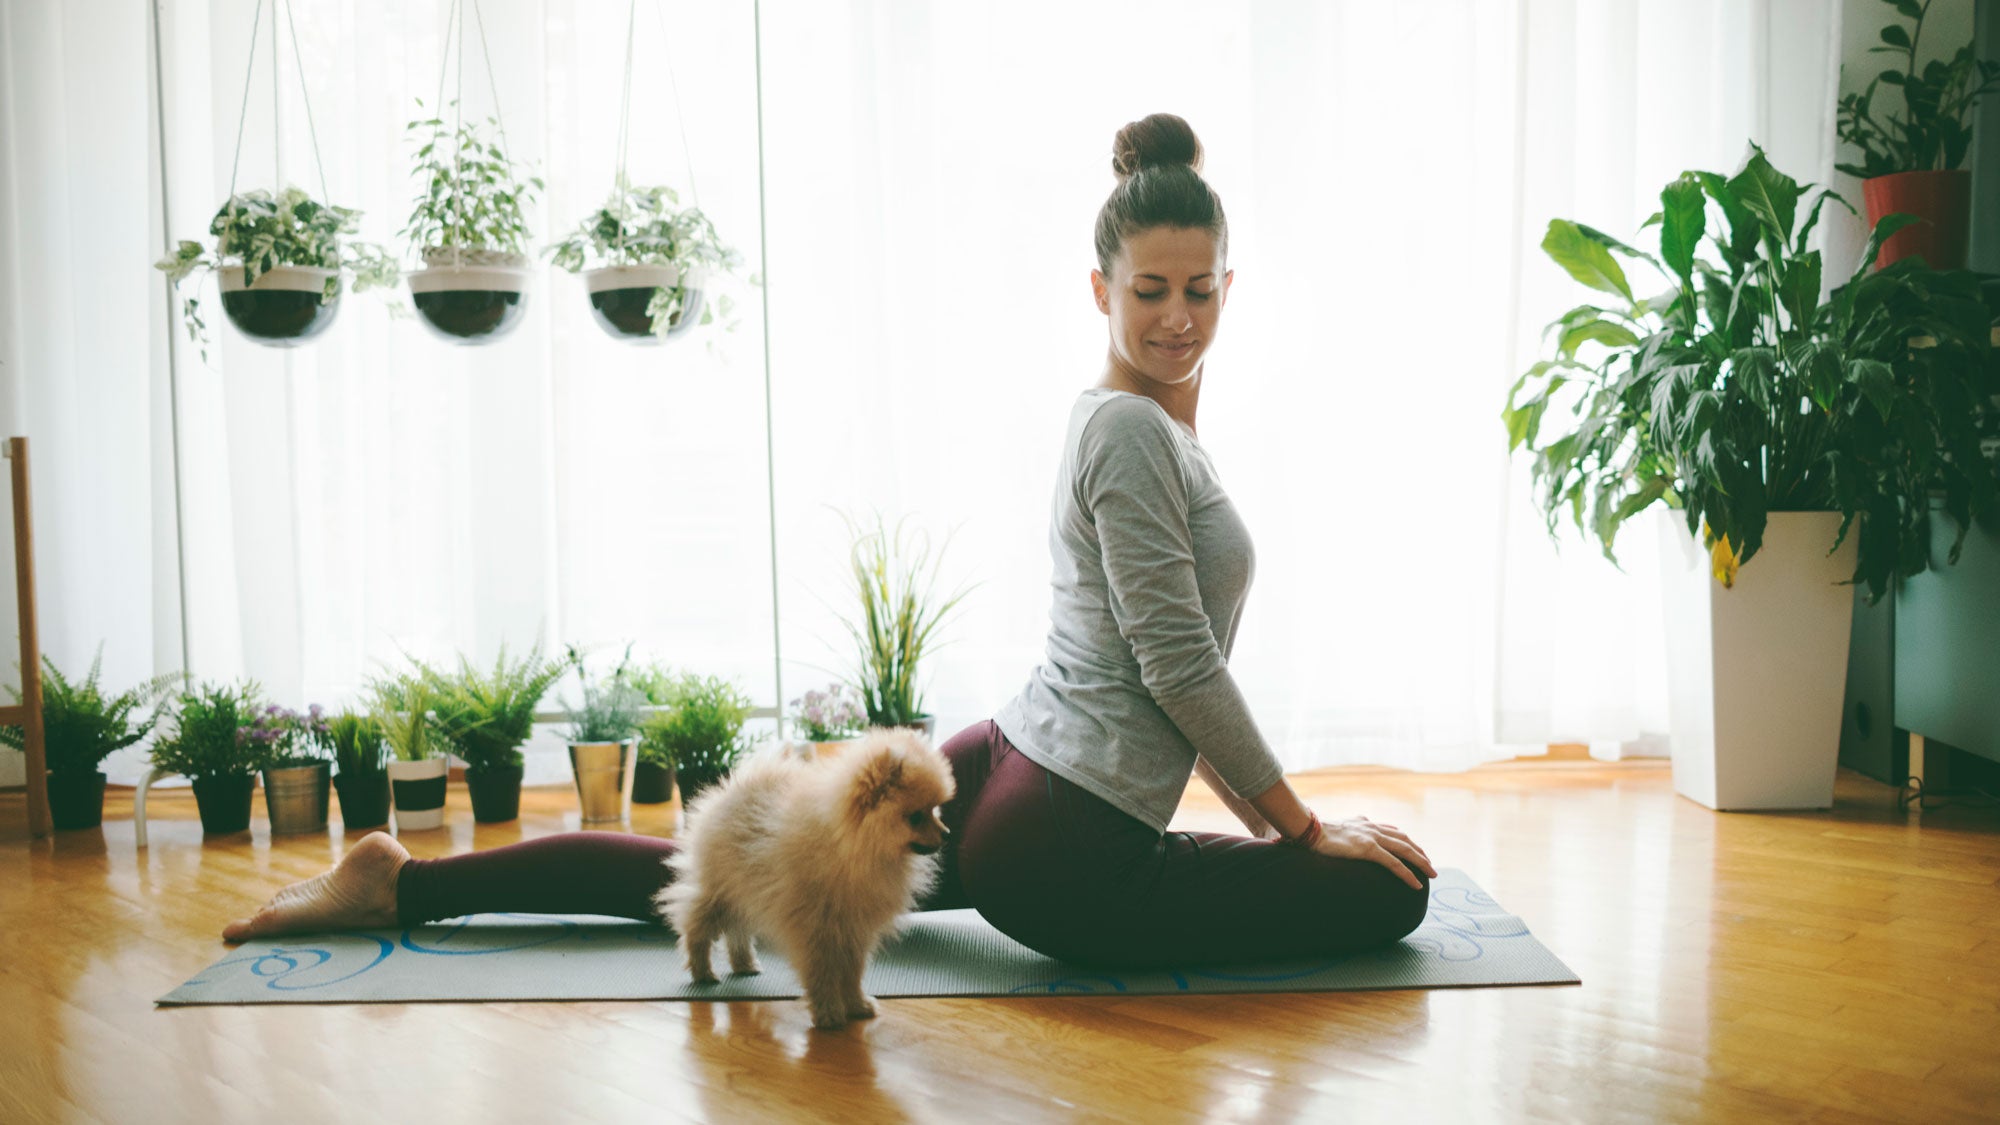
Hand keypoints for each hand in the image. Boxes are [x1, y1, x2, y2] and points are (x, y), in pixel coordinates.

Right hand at [1311, 816, 1436, 889]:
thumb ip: (1347, 827)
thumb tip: (1348, 828)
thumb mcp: (1336, 827)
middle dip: (1420, 852)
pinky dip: (1408, 874)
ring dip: (1421, 862)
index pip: (1392, 831)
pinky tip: (1417, 884)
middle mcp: (1372, 827)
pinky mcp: (1368, 848)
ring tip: (1432, 873)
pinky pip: (1394, 863)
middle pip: (1405, 839)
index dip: (1406, 841)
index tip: (1415, 850)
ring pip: (1405, 850)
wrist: (1308, 829)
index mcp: (1365, 823)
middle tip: (1430, 865)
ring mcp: (1372, 837)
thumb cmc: (1316, 832)